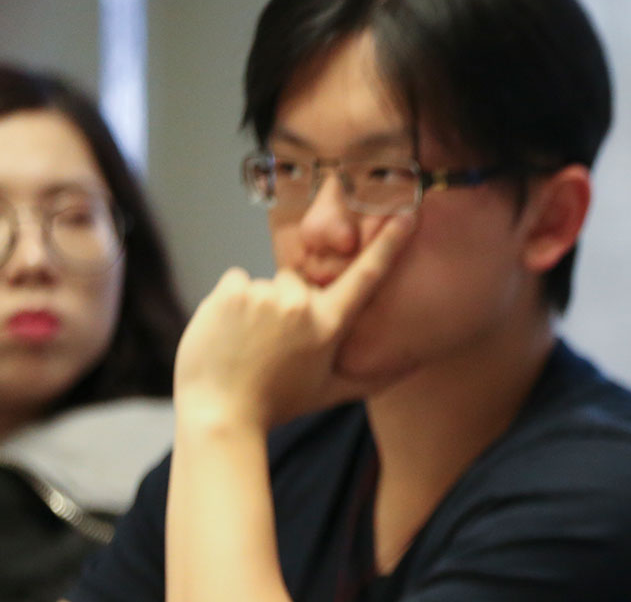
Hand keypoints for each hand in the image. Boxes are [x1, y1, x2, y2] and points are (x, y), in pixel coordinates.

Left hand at [172, 215, 413, 430]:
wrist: (219, 416)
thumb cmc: (276, 405)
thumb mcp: (329, 393)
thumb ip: (372, 378)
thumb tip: (411, 368)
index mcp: (329, 325)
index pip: (366, 276)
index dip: (388, 244)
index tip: (405, 216)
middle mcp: (301, 305)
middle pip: (298, 281)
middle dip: (288, 302)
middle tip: (272, 342)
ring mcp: (265, 296)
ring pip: (265, 284)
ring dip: (257, 305)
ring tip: (247, 342)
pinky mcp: (232, 292)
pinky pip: (236, 280)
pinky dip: (231, 301)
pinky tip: (228, 331)